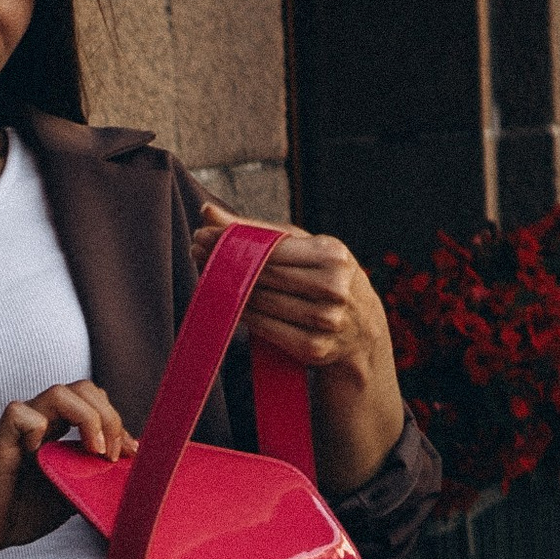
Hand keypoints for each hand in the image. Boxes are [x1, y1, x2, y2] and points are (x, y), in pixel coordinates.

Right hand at [0, 381, 136, 558]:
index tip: (129, 454)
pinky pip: (21, 414)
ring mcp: (21, 427)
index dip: (117, 421)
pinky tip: (39, 456)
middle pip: (84, 388)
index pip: (95, 402)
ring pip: (59, 392)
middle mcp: (41, 420)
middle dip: (109, 416)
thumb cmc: (22, 513)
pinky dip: (38, 429)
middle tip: (112, 453)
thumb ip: (94, 476)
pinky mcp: (1, 439)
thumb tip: (129, 471)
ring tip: (94, 450)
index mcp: (59, 429)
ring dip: (88, 418)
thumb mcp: (72, 493)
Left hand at [192, 201, 390, 383]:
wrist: (362, 330)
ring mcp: (325, 320)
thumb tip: (207, 211)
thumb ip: (258, 231)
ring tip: (207, 275)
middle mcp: (333, 287)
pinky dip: (242, 314)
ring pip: (259, 301)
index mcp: (333, 255)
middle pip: (263, 274)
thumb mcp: (304, 248)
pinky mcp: (314, 347)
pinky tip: (227, 303)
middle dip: (225, 261)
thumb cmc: (324, 277)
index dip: (233, 240)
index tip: (202, 233)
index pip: (271, 246)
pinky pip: (264, 327)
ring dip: (227, 289)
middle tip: (196, 250)